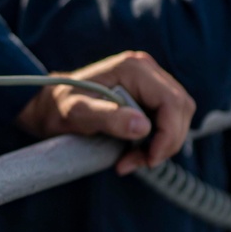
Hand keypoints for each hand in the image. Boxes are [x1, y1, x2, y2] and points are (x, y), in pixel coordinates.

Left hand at [16, 50, 194, 174]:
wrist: (49, 105)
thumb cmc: (58, 107)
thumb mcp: (76, 114)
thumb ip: (107, 118)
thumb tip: (142, 126)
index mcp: (134, 68)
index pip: (173, 102)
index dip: (169, 135)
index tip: (148, 159)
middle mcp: (147, 70)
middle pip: (181, 110)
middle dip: (165, 143)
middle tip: (136, 163)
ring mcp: (150, 81)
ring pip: (179, 117)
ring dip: (161, 145)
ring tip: (130, 160)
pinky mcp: (149, 96)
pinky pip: (168, 121)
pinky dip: (157, 142)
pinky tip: (133, 154)